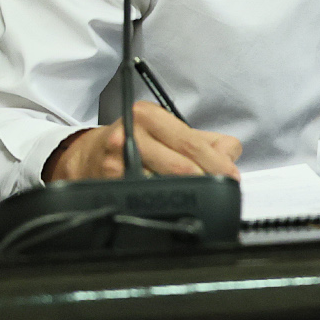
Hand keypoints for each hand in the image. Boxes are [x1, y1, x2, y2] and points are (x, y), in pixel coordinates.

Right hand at [42, 101, 242, 181]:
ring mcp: (117, 159)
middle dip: (207, 180)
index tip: (232, 176)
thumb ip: (204, 141)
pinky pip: (146, 194)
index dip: (217, 163)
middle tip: (222, 191)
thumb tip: (230, 155)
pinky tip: (173, 203)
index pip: (191, 143)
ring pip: (165, 182)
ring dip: (187, 193)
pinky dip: (164, 200)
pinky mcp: (109, 181)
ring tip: (201, 196)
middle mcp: (131, 133)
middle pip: (180, 164)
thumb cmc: (135, 141)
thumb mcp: (168, 130)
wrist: (86, 155)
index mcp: (150, 115)